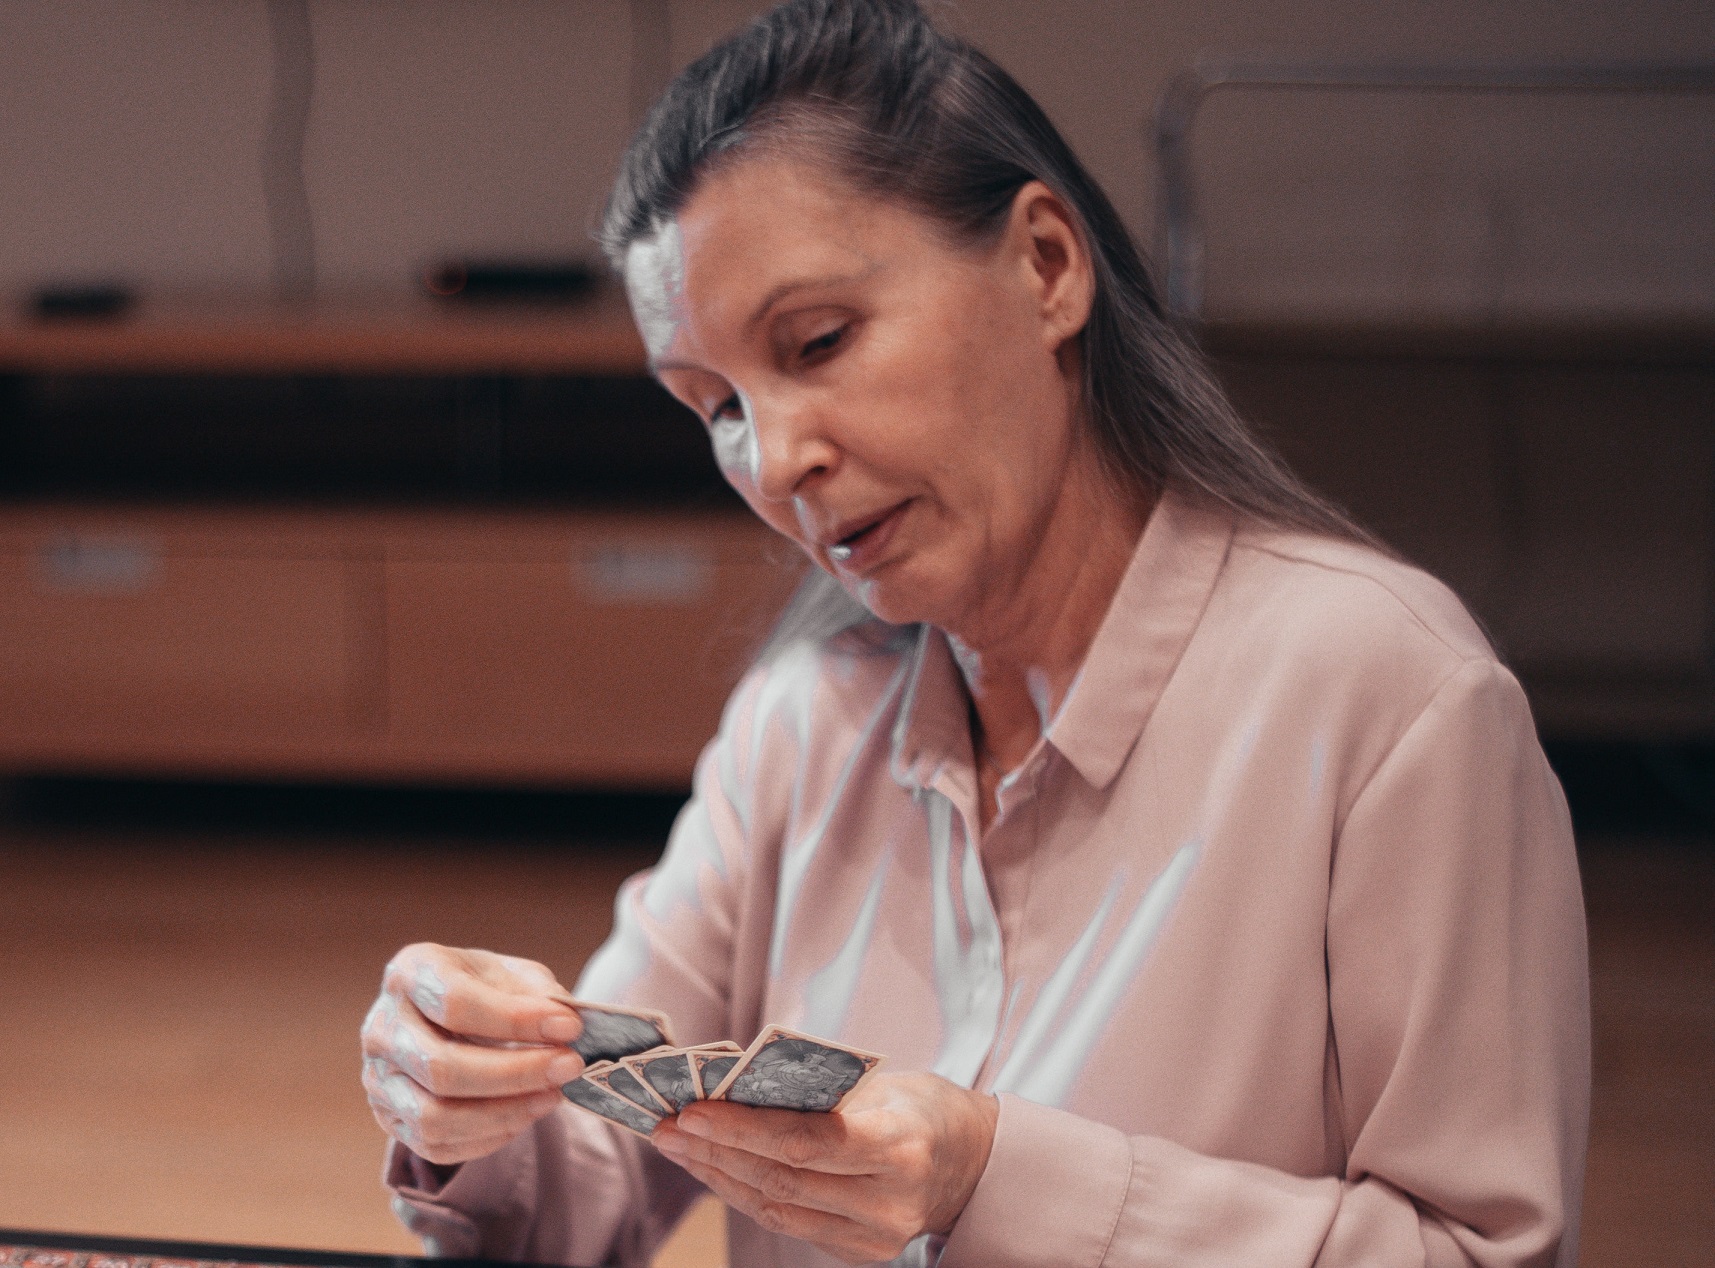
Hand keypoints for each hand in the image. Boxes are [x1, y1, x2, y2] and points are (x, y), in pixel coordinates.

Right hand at [361, 943, 585, 1164]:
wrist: (443, 1017)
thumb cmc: (482, 990)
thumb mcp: (509, 974)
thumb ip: (536, 994)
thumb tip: (565, 1024)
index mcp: (410, 973)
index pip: (455, 1003)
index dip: (515, 1019)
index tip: (569, 1027)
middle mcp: (382, 1026)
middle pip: (442, 1067)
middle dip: (516, 1073)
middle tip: (569, 1066)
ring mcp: (377, 1078)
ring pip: (435, 1117)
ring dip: (504, 1112)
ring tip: (552, 1095)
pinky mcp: (389, 1118)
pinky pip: (436, 1146)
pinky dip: (488, 1137)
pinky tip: (524, 1115)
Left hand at [651, 1072, 997, 1263]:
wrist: (971, 1166)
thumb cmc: (922, 1108)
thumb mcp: (885, 1084)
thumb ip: (820, 1092)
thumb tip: (735, 1087)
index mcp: (900, 1146)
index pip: (805, 1142)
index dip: (743, 1128)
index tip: (693, 1109)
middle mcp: (887, 1201)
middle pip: (782, 1177)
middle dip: (716, 1151)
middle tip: (668, 1125)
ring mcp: (873, 1236)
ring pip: (776, 1206)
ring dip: (719, 1175)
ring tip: (680, 1146)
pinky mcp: (858, 1252)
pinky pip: (787, 1221)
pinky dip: (745, 1194)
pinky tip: (716, 1169)